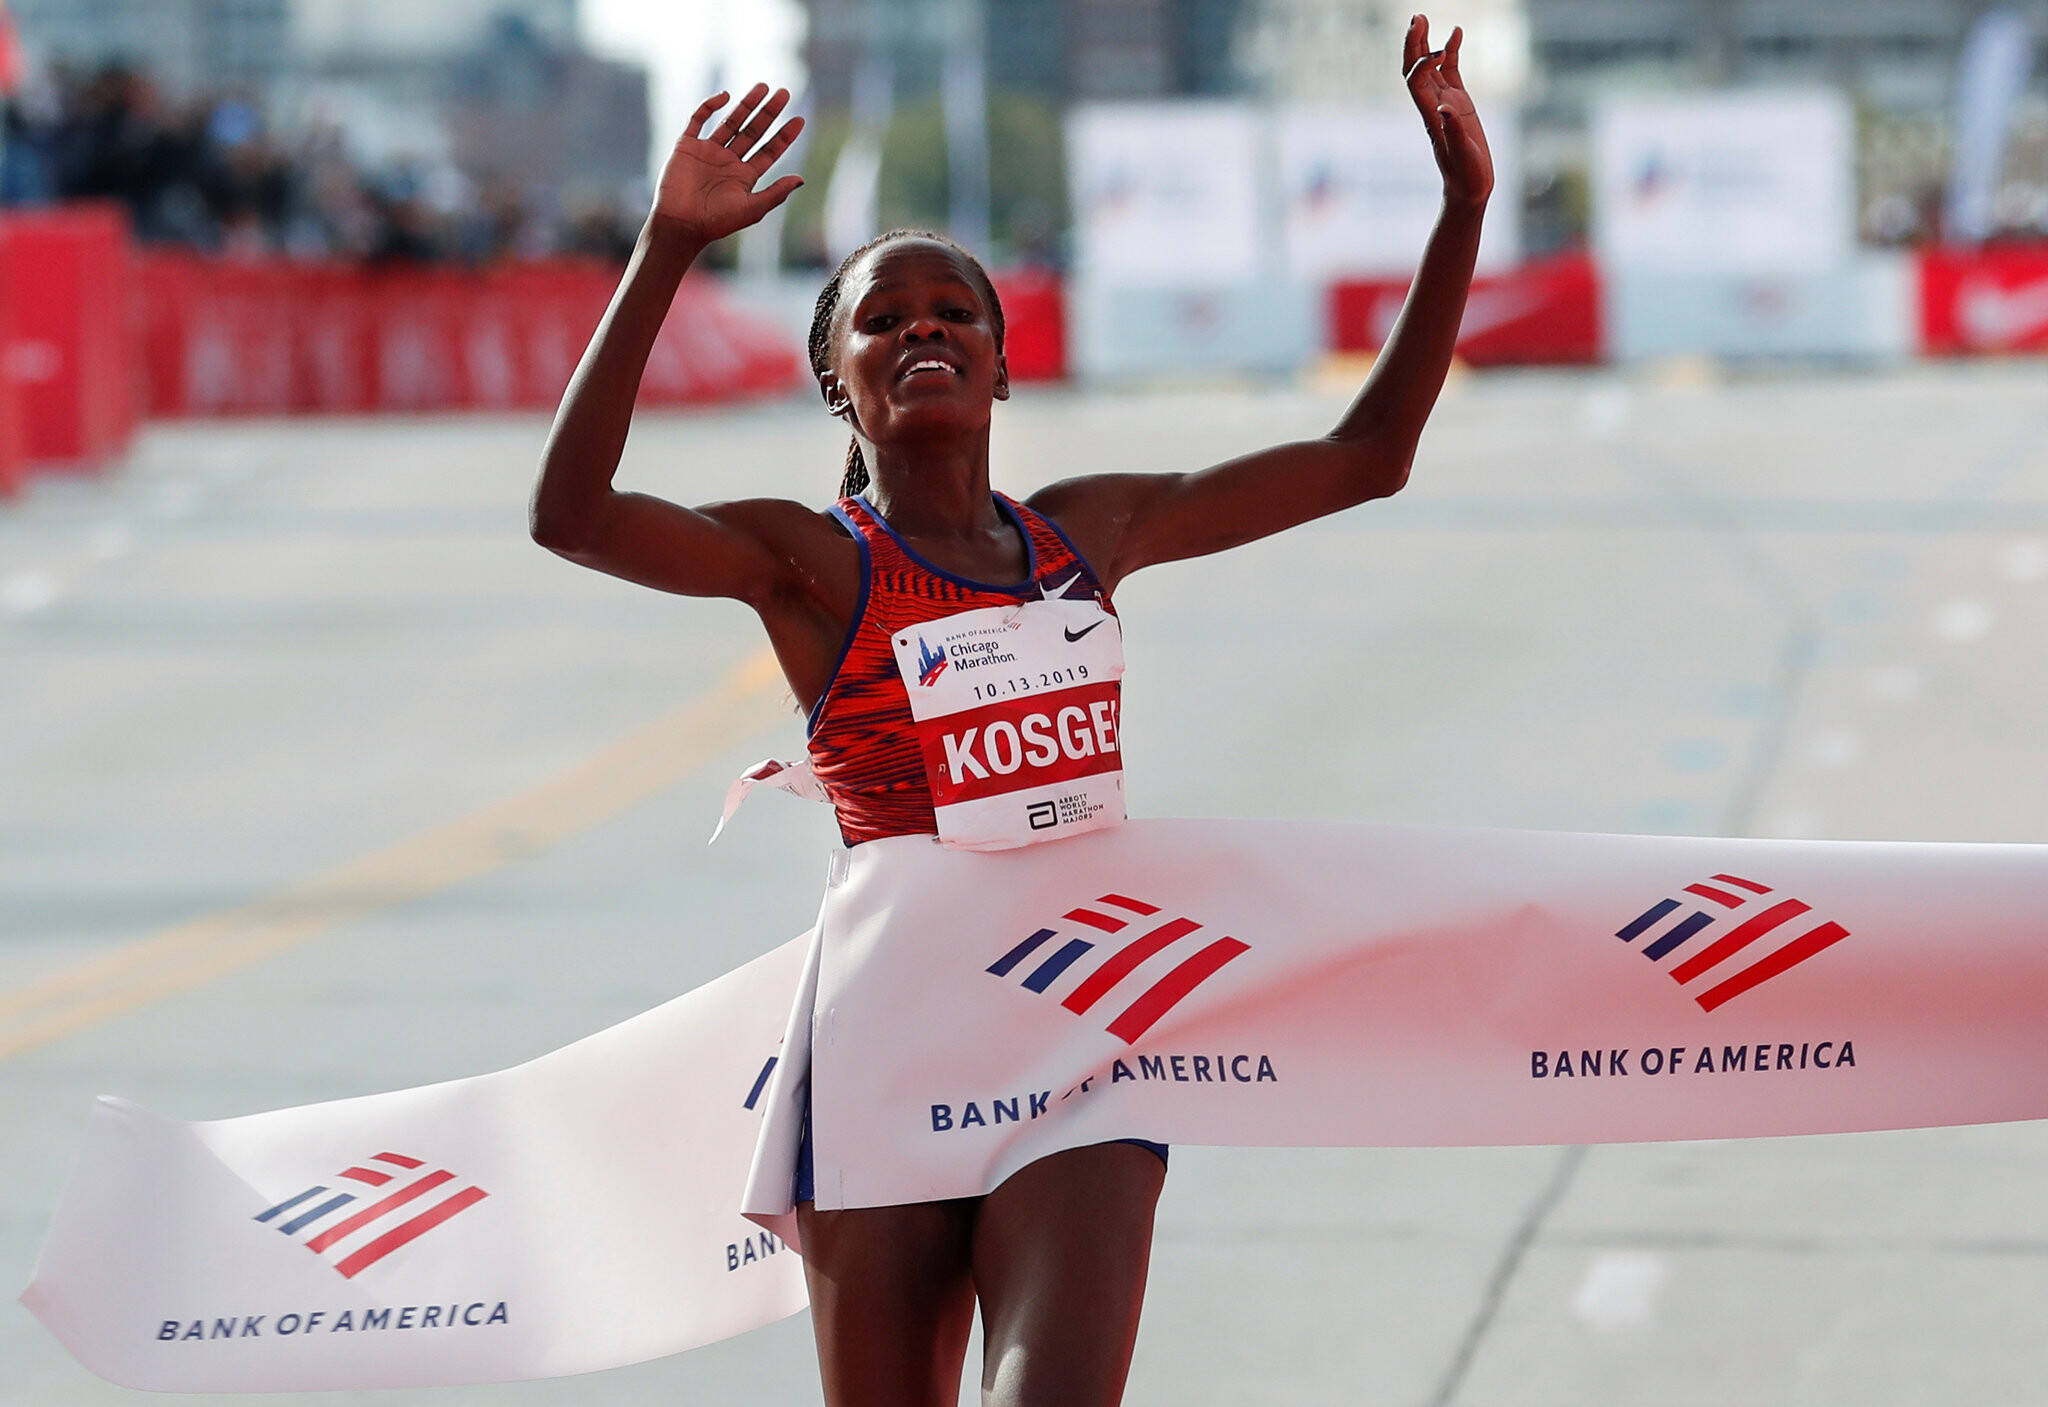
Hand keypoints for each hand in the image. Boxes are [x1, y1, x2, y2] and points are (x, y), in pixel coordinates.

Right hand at [651, 84, 805, 244]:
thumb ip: (776, 193)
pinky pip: (698, 119)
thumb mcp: (752, 208)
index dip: (784, 136)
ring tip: (763, 87)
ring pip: (731, 122)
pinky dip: (710, 106)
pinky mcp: (687, 146)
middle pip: (753, 131)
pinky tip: (725, 96)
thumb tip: (801, 179)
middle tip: (784, 93)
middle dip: (768, 113)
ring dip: (746, 104)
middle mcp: (728, 161)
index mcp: (744, 176)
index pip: (770, 151)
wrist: (680, 224)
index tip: (799, 119)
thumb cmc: (716, 222)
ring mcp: (708, 151)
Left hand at [1404, 16, 1492, 207]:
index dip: (1421, 64)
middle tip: (1415, 18)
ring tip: (1422, 17)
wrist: (1470, 188)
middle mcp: (1433, 106)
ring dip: (1425, 42)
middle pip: (1414, 69)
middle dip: (1412, 44)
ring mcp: (1445, 102)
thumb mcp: (1462, 156)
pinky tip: (1457, 33)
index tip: (1438, 53)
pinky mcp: (1459, 102)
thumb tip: (1444, 108)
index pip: (1416, 82)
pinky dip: (1451, 52)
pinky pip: (1451, 71)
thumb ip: (1455, 132)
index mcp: (1431, 117)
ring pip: (1430, 67)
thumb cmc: (1466, 176)